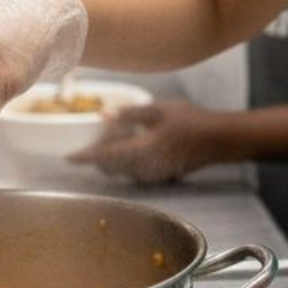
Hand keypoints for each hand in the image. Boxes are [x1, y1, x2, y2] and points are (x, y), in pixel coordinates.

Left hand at [68, 97, 219, 184]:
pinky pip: (134, 171)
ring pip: (121, 170)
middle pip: (109, 166)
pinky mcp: (160, 176)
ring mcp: (152, 175)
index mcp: (140, 151)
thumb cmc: (191, 121)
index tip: (68, 157)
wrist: (219, 141)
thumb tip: (102, 114)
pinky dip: (127, 159)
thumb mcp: (159, 111)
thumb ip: (129, 114)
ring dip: (113, 156)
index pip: (103, 157)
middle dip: (100, 152)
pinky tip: (137, 142)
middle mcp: (143, 169)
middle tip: (102, 131)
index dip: (84, 156)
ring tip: (121, 133)